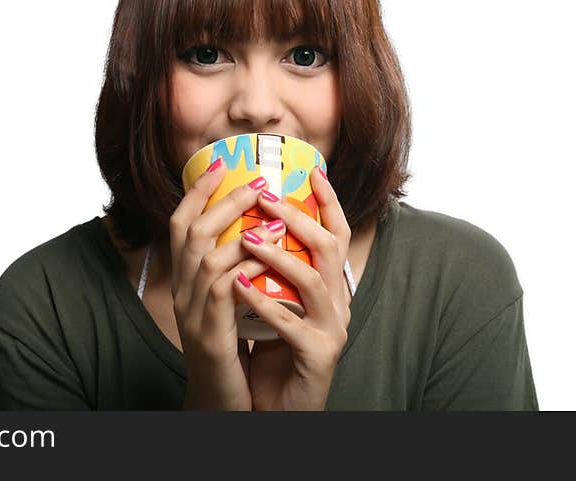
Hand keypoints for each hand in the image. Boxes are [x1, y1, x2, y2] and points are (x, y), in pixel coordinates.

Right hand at [169, 159, 284, 409]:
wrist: (222, 406)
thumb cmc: (232, 353)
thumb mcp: (229, 305)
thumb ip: (234, 271)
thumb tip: (258, 232)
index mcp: (184, 282)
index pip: (179, 226)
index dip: (196, 193)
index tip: (219, 166)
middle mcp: (180, 293)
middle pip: (188, 232)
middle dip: (220, 200)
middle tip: (253, 180)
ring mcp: (191, 314)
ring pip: (204, 256)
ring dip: (237, 227)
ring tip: (269, 210)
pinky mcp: (209, 334)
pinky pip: (224, 290)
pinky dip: (246, 266)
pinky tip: (270, 254)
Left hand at [234, 167, 351, 410]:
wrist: (276, 405)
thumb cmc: (273, 350)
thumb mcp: (275, 300)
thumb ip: (273, 267)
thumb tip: (250, 221)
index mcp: (328, 286)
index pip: (335, 235)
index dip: (327, 202)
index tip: (310, 171)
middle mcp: (337, 303)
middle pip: (329, 248)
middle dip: (298, 218)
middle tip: (265, 197)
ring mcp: (331, 329)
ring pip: (313, 281)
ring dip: (278, 255)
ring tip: (248, 237)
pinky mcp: (318, 356)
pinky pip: (291, 324)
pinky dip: (263, 302)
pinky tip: (238, 286)